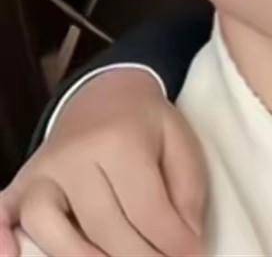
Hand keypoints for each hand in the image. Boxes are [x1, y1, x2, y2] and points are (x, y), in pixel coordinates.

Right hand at [0, 69, 206, 256]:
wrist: (106, 94)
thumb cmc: (147, 125)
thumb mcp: (181, 142)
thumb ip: (188, 191)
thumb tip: (187, 242)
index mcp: (120, 139)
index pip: (146, 208)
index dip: (172, 243)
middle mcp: (75, 155)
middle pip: (103, 226)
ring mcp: (42, 170)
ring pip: (48, 229)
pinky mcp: (21, 183)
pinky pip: (2, 213)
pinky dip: (1, 238)